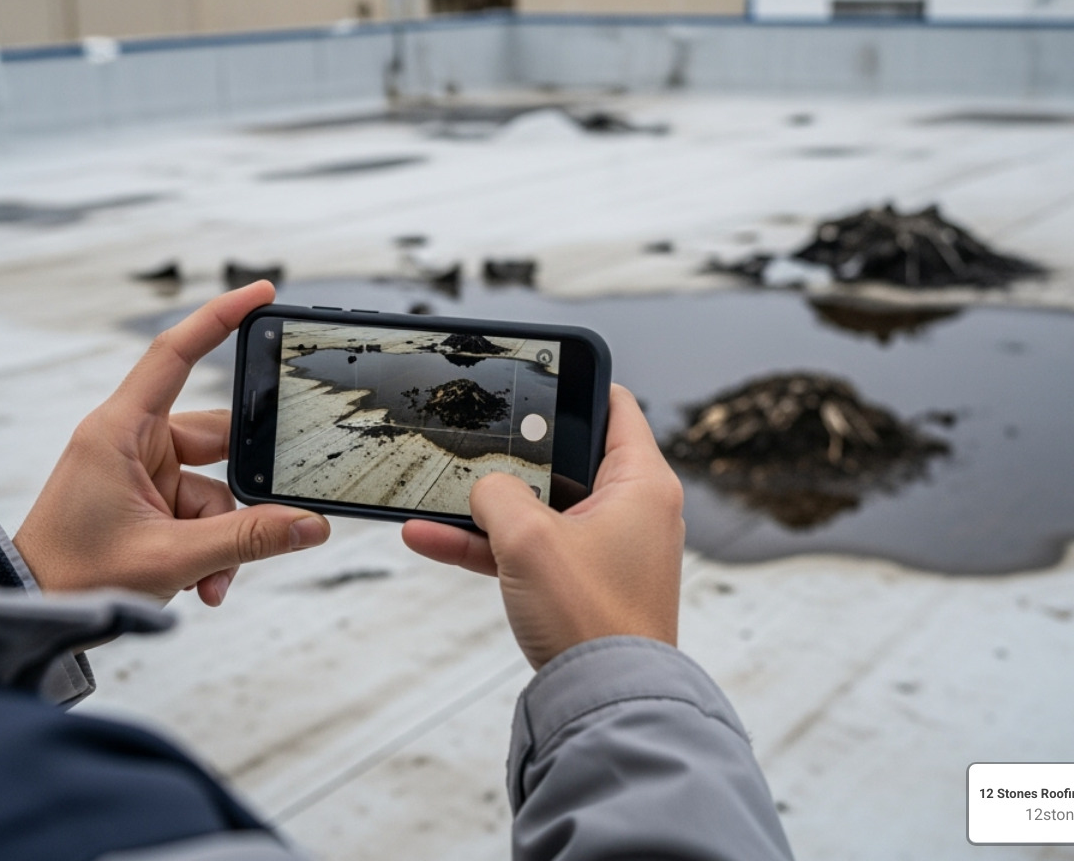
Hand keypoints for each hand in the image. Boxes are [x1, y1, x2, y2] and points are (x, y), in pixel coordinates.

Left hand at [13, 282, 329, 604]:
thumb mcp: (171, 558)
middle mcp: (131, 441)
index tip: (262, 294)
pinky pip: (200, 513)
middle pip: (218, 439)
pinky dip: (209, 548)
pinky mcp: (148, 500)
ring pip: (215, 488)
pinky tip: (202, 584)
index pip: (175, 354)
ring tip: (211, 578)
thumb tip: (309, 525)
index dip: (219, 317)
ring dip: (223, 536)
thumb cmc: (73, 575)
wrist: (34, 613)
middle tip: (266, 519)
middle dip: (242, 495)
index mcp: (120, 431)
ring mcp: (141, 471)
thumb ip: (248, 540)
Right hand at [403, 385, 683, 669]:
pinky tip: (430, 536)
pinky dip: (488, 543)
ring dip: (487, 503)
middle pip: (566, 456)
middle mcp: (631, 509)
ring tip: (435, 490)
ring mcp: (605, 547)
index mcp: (642, 482)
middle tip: (475, 434)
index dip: (573, 384)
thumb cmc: (591, 619)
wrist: (602, 702)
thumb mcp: (528, 539)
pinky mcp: (581, 582)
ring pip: (538, 506)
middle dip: (513, 451)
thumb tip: (486, 489)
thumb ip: (498, 495)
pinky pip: (528, 548)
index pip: (614, 406)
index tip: (535, 372)